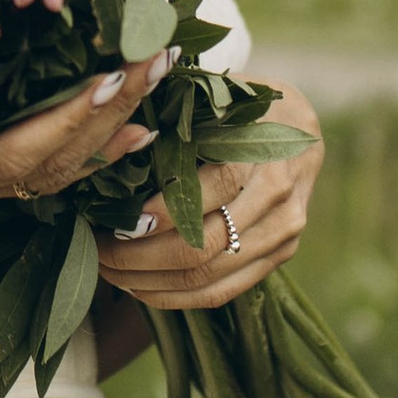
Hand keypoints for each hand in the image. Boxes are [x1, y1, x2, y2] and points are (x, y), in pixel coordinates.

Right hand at [0, 50, 175, 207]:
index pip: (16, 151)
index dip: (66, 119)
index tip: (110, 80)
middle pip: (54, 157)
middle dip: (109, 108)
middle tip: (157, 58)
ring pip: (59, 171)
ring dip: (113, 126)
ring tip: (155, 79)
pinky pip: (54, 179)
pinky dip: (98, 154)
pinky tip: (137, 132)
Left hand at [92, 83, 324, 309]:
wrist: (299, 125)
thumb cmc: (241, 108)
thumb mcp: (215, 101)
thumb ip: (175, 121)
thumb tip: (114, 142)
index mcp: (266, 151)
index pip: (215, 188)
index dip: (164, 211)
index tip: (118, 221)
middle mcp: (281, 199)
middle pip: (207, 246)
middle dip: (142, 256)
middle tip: (99, 250)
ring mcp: (284, 234)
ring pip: (209, 277)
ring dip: (151, 282)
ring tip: (110, 271)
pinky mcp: (279, 258)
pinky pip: (222, 292)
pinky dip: (175, 297)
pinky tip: (139, 287)